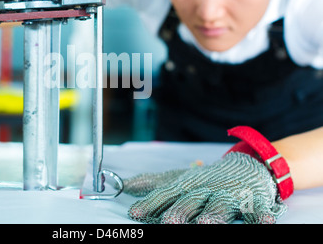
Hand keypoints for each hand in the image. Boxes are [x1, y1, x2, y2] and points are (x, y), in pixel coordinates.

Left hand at [127, 152, 287, 223]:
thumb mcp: (179, 180)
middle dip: (180, 210)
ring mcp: (229, 194)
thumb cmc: (207, 180)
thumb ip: (154, 186)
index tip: (135, 214)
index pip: (165, 194)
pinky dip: (261, 216)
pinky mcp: (253, 200)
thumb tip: (124, 187)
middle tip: (170, 221)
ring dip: (215, 214)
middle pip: (191, 201)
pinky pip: (258, 209)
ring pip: (221, 205)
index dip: (150, 204)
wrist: (246, 165)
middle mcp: (206, 189)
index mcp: (187, 186)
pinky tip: (264, 223)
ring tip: (207, 223)